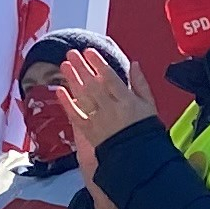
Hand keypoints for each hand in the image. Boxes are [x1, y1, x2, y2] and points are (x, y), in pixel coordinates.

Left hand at [55, 48, 153, 163]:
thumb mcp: (149, 104)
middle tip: (72, 53)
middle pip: (92, 85)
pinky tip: (60, 91)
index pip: (109, 78)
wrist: (138, 157)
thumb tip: (134, 64)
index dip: (98, 64)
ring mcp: (99, 121)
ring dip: (72, 80)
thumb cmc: (145, 130)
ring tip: (64, 65)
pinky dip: (67, 104)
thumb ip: (140, 83)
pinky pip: (76, 116)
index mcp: (127, 101)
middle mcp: (111, 109)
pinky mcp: (90, 132)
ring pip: (83, 97)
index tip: (89, 51)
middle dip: (81, 68)